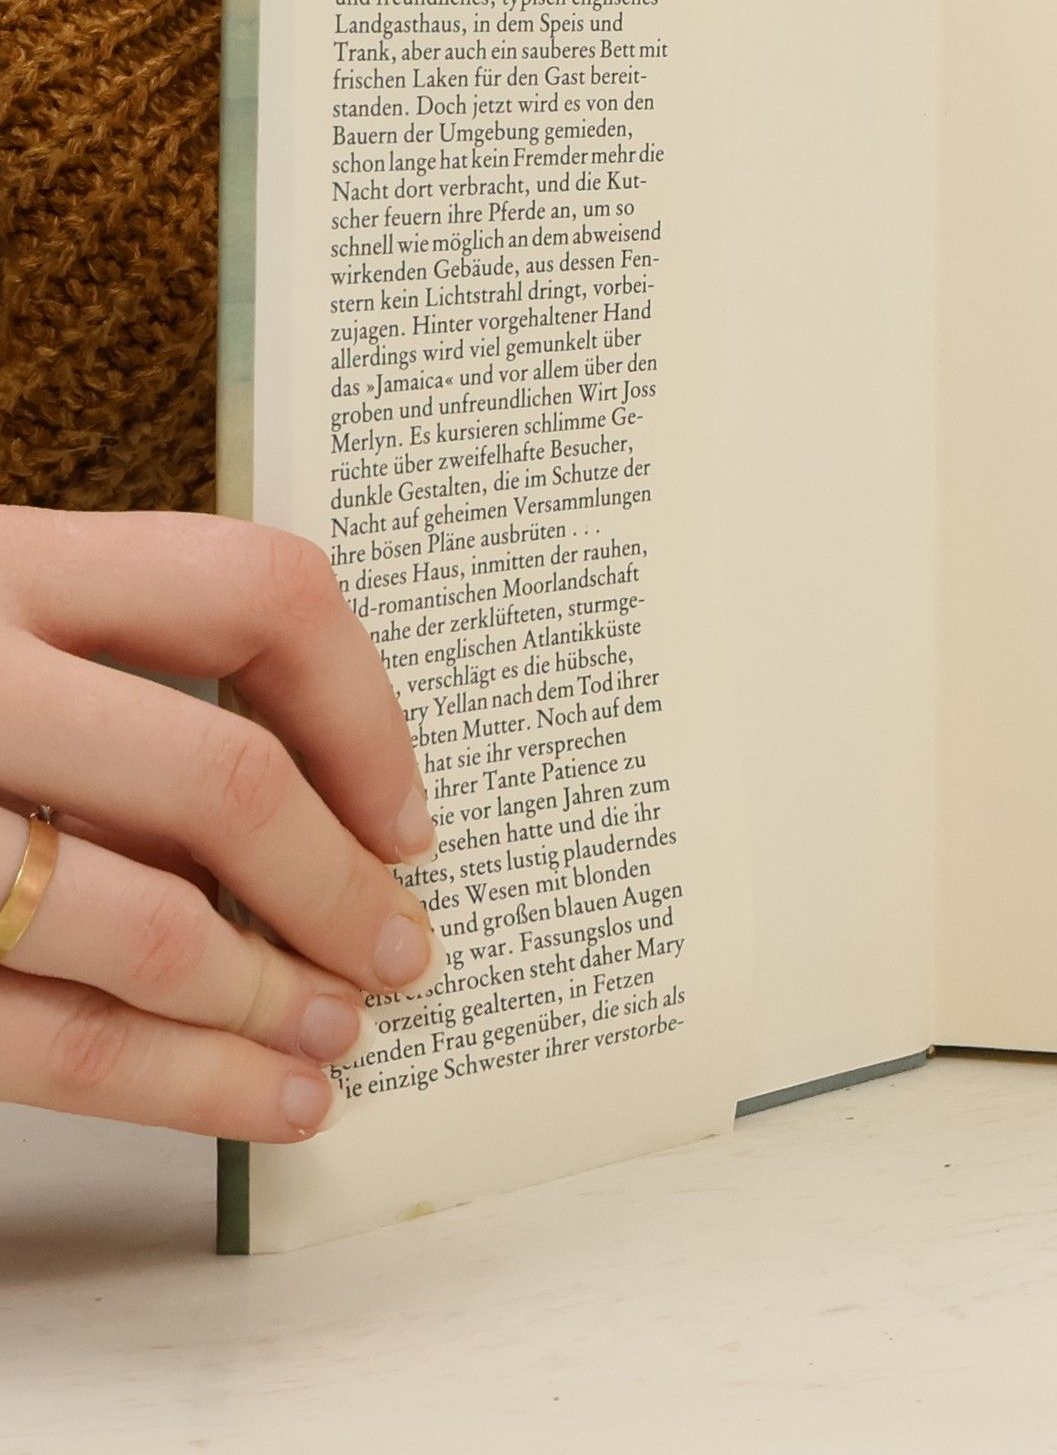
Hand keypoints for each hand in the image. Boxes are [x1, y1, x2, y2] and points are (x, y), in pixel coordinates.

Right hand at [0, 509, 437, 1141]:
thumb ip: (114, 667)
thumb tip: (335, 810)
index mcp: (0, 562)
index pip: (257, 591)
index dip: (367, 710)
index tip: (410, 813)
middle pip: (221, 778)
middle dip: (339, 887)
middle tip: (406, 952)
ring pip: (143, 929)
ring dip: (272, 1002)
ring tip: (341, 1038)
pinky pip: (40, 1038)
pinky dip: (176, 1085)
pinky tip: (261, 1099)